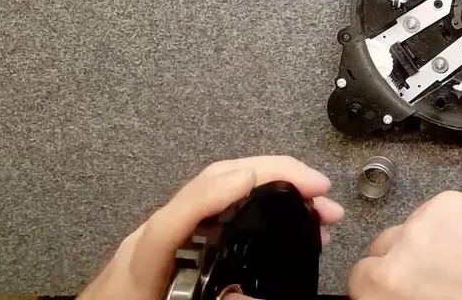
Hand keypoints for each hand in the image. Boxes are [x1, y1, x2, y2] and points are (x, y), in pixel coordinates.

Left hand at [77, 156, 344, 299]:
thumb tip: (248, 292)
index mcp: (141, 266)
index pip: (178, 215)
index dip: (221, 192)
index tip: (267, 181)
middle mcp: (150, 240)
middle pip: (207, 185)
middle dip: (270, 173)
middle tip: (320, 190)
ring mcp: (160, 236)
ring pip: (217, 191)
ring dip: (271, 184)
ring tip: (317, 206)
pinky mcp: (171, 244)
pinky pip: (217, 208)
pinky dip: (255, 202)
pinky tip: (283, 218)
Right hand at [350, 191, 461, 299]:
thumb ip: (393, 297)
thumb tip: (383, 290)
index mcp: (387, 285)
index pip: (358, 276)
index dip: (376, 283)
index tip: (391, 286)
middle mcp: (401, 248)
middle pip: (380, 246)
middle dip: (398, 259)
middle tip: (428, 273)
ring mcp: (426, 220)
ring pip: (409, 226)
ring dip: (424, 239)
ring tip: (456, 258)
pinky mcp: (451, 202)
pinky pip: (436, 211)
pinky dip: (449, 224)